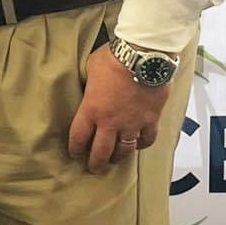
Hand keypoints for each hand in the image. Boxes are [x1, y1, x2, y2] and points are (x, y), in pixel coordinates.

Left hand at [67, 43, 171, 172]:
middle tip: (93, 168)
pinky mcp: (151, 120)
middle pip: (101, 152)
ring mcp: (132, 123)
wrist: (142, 56)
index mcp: (92, 109)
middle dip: (95, 162)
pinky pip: (147, 140)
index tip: (75, 153)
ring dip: (118, 157)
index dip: (75, 148)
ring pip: (124, 150)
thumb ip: (90, 84)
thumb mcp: (91, 68)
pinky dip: (141, 144)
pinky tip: (137, 144)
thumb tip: (91, 88)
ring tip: (114, 160)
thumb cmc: (114, 58)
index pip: (79, 136)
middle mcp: (111, 122)